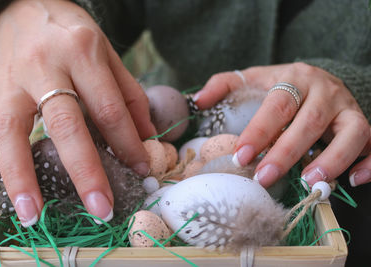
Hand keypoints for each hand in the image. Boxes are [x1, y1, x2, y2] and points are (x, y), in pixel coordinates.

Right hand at [0, 0, 155, 225]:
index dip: (128, 143)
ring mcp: (10, 80)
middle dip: (85, 170)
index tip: (140, 170)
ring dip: (21, 175)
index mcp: (82, 53)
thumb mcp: (108, 53)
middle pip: (66, 123)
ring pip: (12, 130)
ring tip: (33, 213)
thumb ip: (129, 94)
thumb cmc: (72, 33)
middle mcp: (44, 65)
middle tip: (100, 208)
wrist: (27, 3)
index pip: (109, 108)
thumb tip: (147, 136)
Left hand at [194, 63, 369, 187]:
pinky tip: (351, 181)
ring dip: (333, 159)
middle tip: (265, 177)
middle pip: (310, 121)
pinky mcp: (364, 125)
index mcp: (295, 78)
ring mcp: (349, 109)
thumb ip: (224, 85)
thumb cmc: (281, 85)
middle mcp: (326, 92)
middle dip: (287, 152)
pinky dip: (368, 163)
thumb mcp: (253, 78)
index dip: (260, 131)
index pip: (278, 105)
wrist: (318, 80)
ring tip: (311, 182)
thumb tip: (197, 100)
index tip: (241, 156)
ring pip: (352, 132)